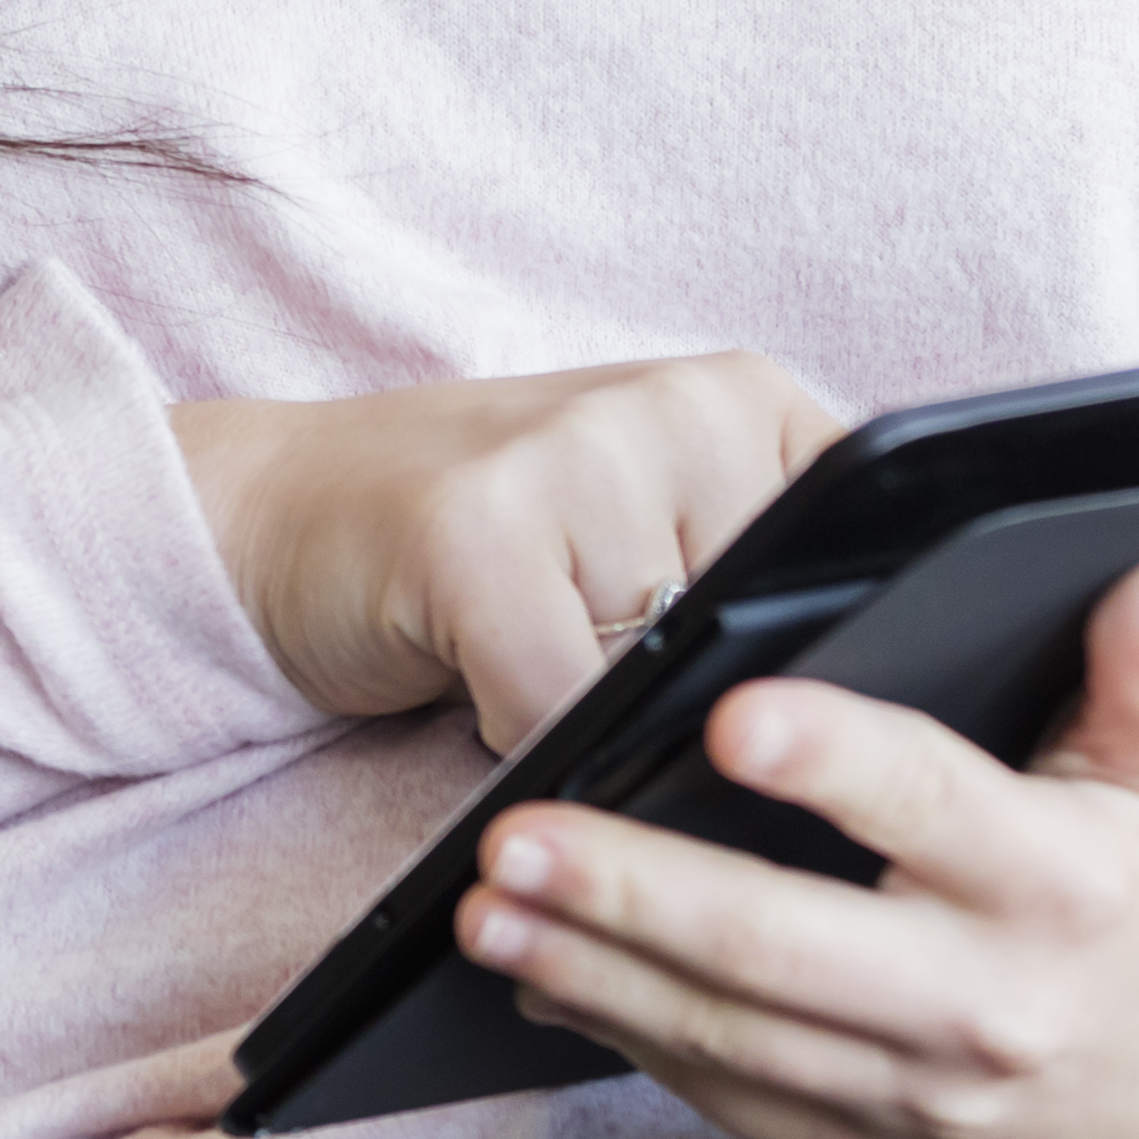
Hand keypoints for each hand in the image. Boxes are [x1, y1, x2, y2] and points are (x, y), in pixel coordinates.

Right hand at [167, 353, 839, 752]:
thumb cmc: (491, 547)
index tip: (745, 693)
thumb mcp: (651, 541)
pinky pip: (555, 709)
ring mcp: (577, 451)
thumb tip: (846, 732)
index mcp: (749, 403)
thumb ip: (751, 589)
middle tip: (591, 654)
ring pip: (654, 687)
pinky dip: (516, 735)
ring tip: (529, 646)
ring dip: (590, 716)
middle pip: (753, 650)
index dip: (806, 668)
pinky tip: (474, 675)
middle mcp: (681, 402)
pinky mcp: (477, 527)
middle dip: (682, 702)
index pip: (856, 577)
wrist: (283, 513)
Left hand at [444, 554, 1138, 1138]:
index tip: (728, 717)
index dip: (834, 764)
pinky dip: (630, 1040)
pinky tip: (541, 979)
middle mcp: (988, 1006)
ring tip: (480, 908)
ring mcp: (926, 1103)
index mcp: (1063, 884)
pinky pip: (734, 1099)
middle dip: (633, 894)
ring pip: (732, 1038)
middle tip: (509, 837)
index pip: (933, 808)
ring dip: (592, 974)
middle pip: (785, 950)